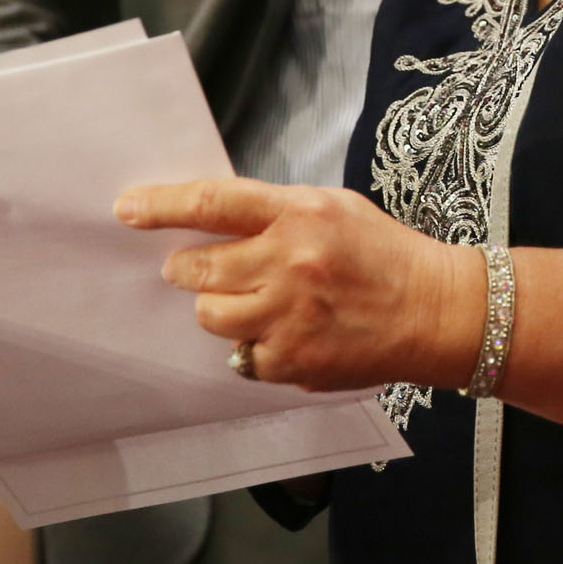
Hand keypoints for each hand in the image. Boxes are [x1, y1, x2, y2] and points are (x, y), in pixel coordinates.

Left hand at [117, 176, 482, 392]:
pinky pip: (242, 356)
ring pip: (211, 315)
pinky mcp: (293, 360)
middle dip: (184, 268)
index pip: (212, 203)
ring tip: (250, 302)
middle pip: (198, 268)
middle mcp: (289, 262)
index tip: (127, 209)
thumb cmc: (383, 254)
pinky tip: (286, 334)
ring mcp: (289, 316)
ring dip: (218, 308)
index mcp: (299, 213)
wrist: (435, 310)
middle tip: (188, 268)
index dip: (161, 205)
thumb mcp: (332, 208)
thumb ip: (274, 212)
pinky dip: (253, 347)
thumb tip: (211, 218)